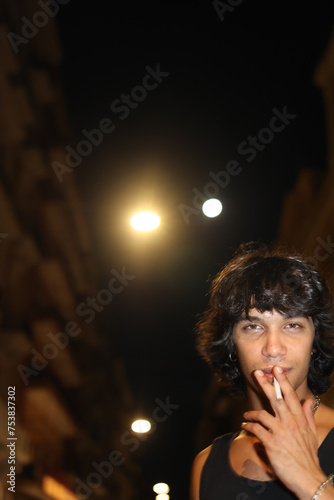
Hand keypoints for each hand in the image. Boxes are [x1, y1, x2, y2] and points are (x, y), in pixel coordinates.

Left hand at [241, 366, 326, 498]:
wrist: (308, 477)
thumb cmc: (309, 456)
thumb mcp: (312, 434)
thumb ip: (308, 415)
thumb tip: (308, 400)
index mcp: (300, 419)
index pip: (291, 395)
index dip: (283, 381)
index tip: (276, 370)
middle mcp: (290, 423)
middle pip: (276, 398)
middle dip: (265, 384)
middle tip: (257, 373)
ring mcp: (280, 432)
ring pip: (263, 414)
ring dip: (251, 412)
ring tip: (246, 413)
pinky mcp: (271, 443)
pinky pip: (257, 429)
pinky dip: (249, 426)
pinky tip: (245, 425)